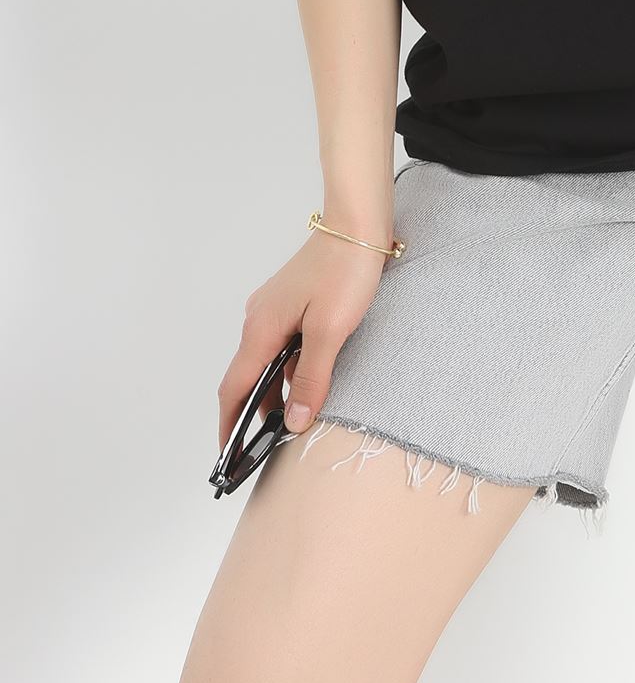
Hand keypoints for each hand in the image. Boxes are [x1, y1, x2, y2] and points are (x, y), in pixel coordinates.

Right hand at [216, 220, 391, 450]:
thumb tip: (293, 422)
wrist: (357, 225)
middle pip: (247, 377)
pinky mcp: (290, 302)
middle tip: (266, 447)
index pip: (234, 389)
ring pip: (267, 361)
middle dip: (253, 414)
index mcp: (261, 329)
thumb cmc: (344, 271)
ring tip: (295, 419)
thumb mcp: (330, 331)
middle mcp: (259, 320)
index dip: (229, 426)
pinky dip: (289, 368)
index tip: (228, 457)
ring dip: (276, 390)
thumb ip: (310, 379)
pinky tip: (311, 378)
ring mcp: (274, 309)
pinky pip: (281, 345)